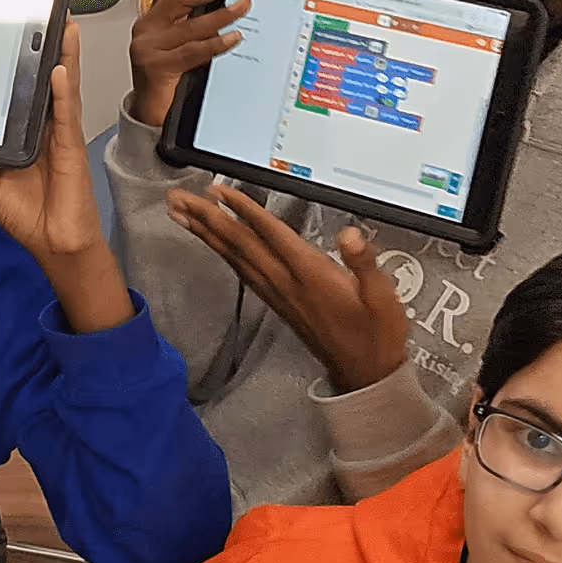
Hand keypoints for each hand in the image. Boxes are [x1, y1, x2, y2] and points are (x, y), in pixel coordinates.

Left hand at [0, 22, 104, 261]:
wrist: (54, 244)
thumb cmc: (29, 217)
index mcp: (30, 135)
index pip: (27, 93)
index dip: (29, 66)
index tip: (21, 38)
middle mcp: (47, 130)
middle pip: (50, 82)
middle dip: (53, 50)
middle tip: (52, 18)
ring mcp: (61, 136)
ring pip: (63, 90)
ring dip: (66, 58)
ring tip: (65, 30)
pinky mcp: (70, 149)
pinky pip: (65, 115)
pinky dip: (63, 92)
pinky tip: (61, 71)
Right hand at [128, 0, 250, 127]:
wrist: (150, 111)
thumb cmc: (167, 76)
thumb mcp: (179, 42)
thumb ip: (193, 22)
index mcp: (152, 18)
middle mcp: (148, 29)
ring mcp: (150, 48)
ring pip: (189, 24)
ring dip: (221, 14)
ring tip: (242, 7)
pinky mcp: (157, 68)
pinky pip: (192, 51)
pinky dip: (215, 43)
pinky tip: (232, 38)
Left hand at [168, 189, 407, 393]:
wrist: (364, 371)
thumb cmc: (375, 332)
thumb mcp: (383, 297)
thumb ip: (364, 263)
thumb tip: (350, 234)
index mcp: (310, 274)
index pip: (269, 234)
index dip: (243, 210)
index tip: (217, 191)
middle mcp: (285, 281)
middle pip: (239, 242)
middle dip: (206, 217)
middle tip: (178, 197)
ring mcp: (276, 292)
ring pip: (232, 255)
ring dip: (204, 232)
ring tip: (180, 212)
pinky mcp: (274, 300)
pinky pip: (239, 270)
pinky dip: (220, 250)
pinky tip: (209, 241)